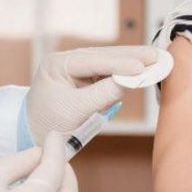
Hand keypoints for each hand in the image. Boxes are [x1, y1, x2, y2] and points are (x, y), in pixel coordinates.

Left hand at [27, 45, 157, 143]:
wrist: (35, 136)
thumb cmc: (49, 125)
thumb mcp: (75, 111)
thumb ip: (103, 94)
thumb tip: (131, 80)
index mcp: (56, 64)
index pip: (92, 60)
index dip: (119, 63)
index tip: (141, 66)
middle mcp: (67, 60)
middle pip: (104, 55)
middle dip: (131, 56)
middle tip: (156, 55)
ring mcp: (77, 67)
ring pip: (109, 61)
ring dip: (132, 60)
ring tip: (155, 59)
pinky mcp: (87, 77)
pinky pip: (109, 71)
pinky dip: (126, 70)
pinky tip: (144, 67)